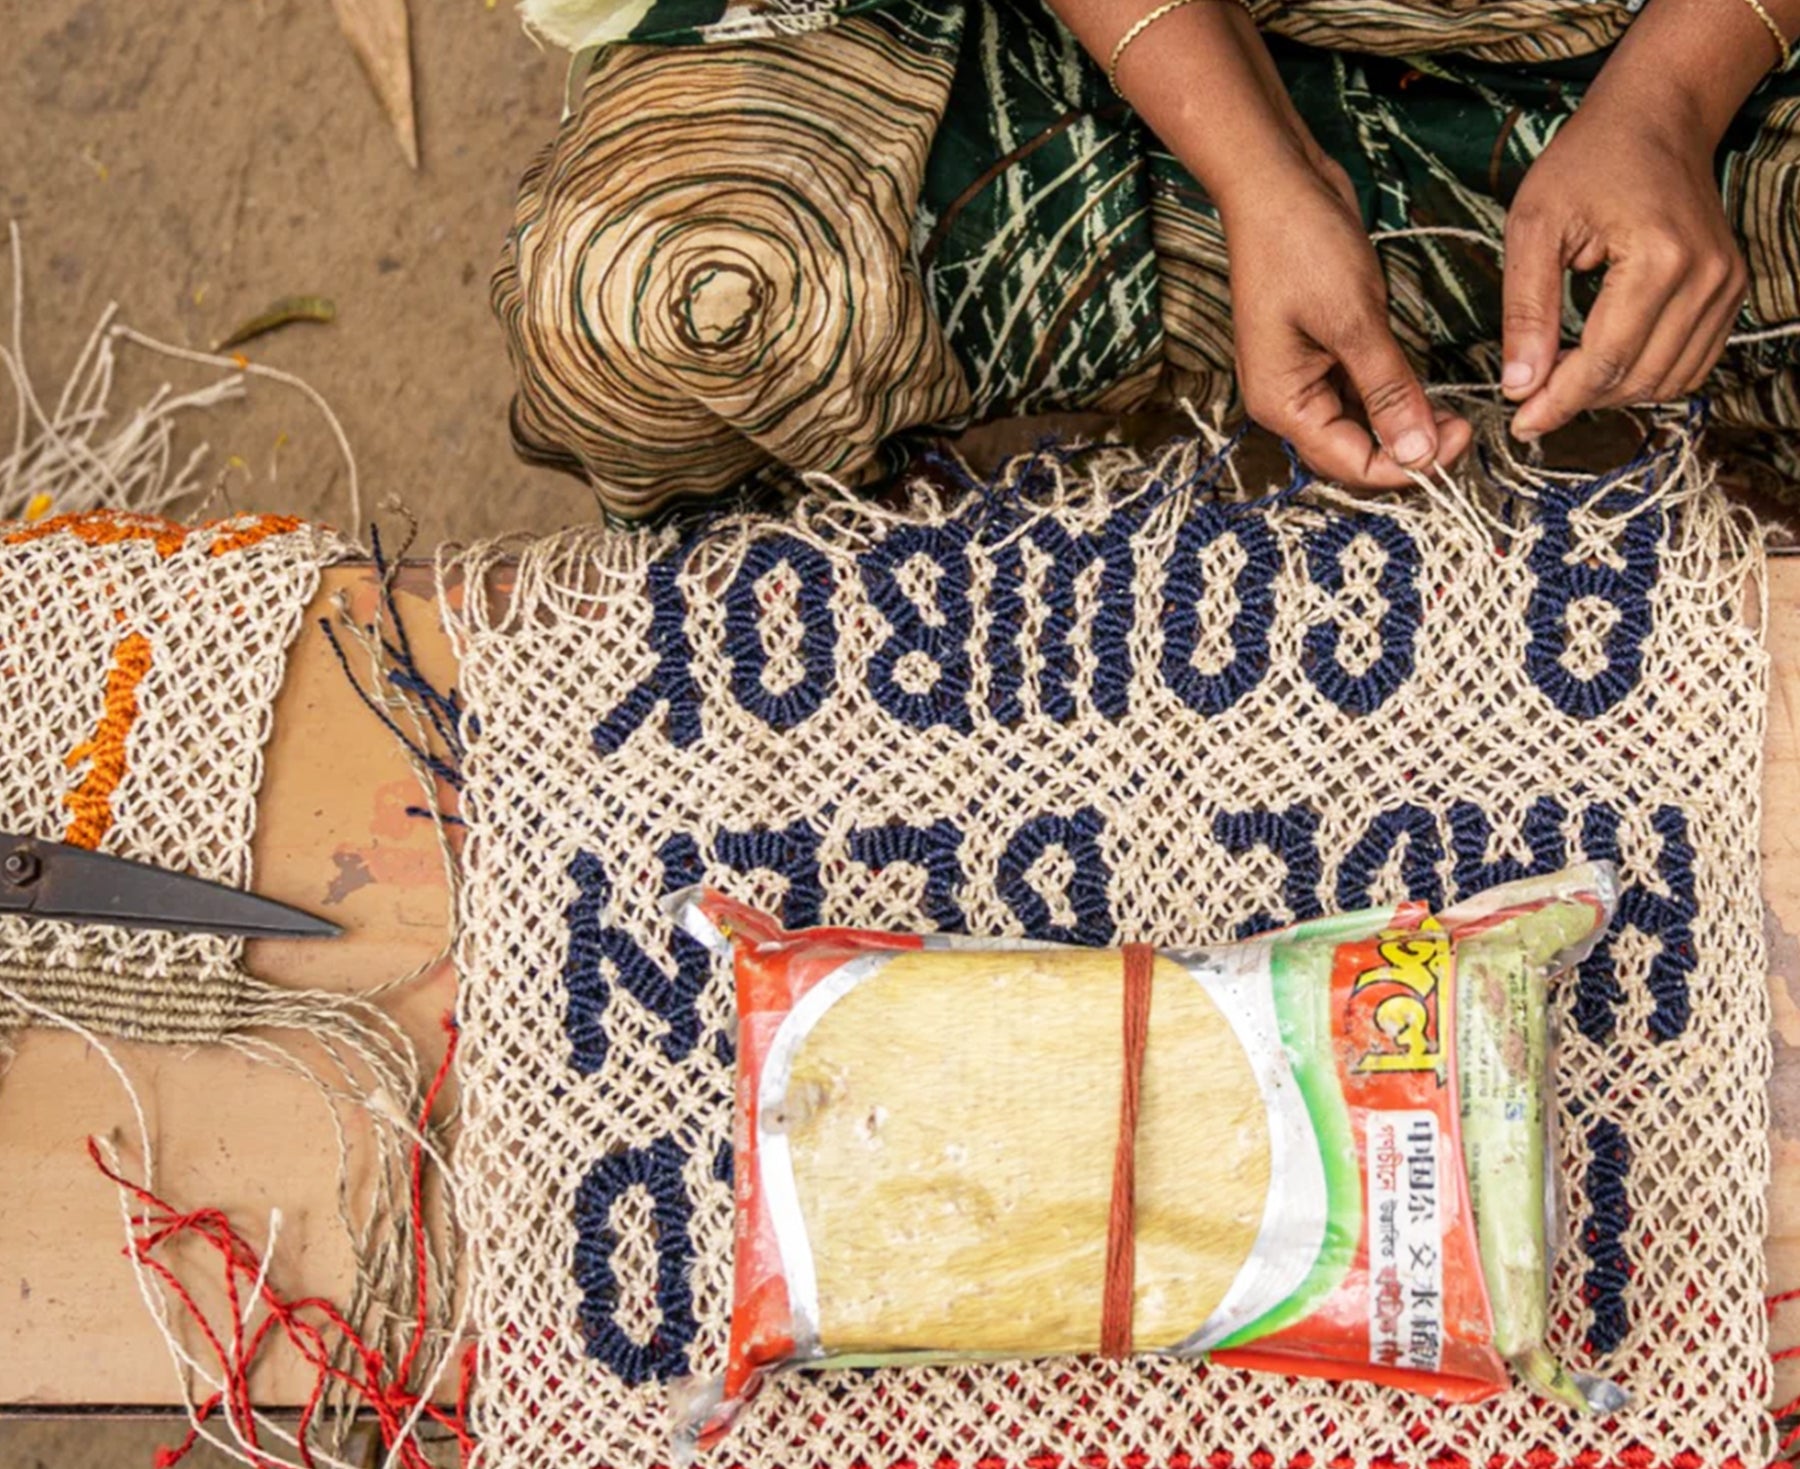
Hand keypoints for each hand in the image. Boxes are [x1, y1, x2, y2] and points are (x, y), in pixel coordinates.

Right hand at [1222, 155, 1472, 488]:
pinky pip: (1364, 392)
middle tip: (1468, 429)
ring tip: (1457, 413)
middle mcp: (1290, 399)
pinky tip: (1430, 391)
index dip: (1408, 465)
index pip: (1350, 463)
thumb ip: (1388, 390)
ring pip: (1364, 424)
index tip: (1462, 440)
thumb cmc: (1298, 244)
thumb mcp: (1352, 319)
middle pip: (1355, 452)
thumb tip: (1418, 452)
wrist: (1276, 182)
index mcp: (1282, 402)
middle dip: (1410, 450)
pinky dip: (1397, 396)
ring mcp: (1307, 375)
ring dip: (1408, 424)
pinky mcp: (1326, 351)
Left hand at [1503, 95, 1746, 439]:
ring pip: (1666, 381)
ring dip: (1611, 392)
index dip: (1557, 402)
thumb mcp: (1534, 226)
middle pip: (1636, 379)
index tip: (1519, 422)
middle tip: (1531, 396)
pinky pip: (1690, 364)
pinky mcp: (1729, 292)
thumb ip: (1525, 311)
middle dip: (1579, 400)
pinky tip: (1604, 360)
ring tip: (1564, 374)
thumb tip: (1519, 385)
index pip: (1605, 362)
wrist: (1656, 118)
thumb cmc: (1588, 161)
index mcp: (1659, 259)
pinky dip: (1645, 376)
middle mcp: (1707, 277)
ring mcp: (1726, 286)